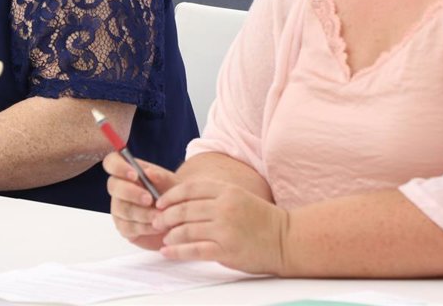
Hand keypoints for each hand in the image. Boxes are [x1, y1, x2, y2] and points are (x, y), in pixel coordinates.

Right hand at [103, 151, 179, 250]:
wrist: (179, 216)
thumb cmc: (172, 194)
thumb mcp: (171, 183)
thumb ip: (161, 176)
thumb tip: (148, 172)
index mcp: (128, 171)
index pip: (111, 162)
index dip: (118, 167)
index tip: (134, 175)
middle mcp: (119, 188)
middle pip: (113, 186)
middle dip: (131, 193)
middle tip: (149, 199)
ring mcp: (118, 208)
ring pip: (122, 209)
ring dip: (142, 213)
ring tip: (160, 216)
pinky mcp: (123, 226)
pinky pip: (127, 227)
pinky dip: (144, 227)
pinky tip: (157, 226)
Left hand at [153, 178, 288, 274]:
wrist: (286, 240)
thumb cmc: (261, 219)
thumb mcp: (239, 197)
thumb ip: (214, 197)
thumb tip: (183, 203)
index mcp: (227, 190)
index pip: (190, 188)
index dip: (171, 195)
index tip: (159, 203)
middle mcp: (225, 207)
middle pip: (184, 209)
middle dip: (165, 216)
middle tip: (156, 222)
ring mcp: (225, 229)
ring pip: (187, 229)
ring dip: (170, 235)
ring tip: (164, 238)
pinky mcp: (226, 250)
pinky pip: (194, 250)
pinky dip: (177, 252)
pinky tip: (168, 252)